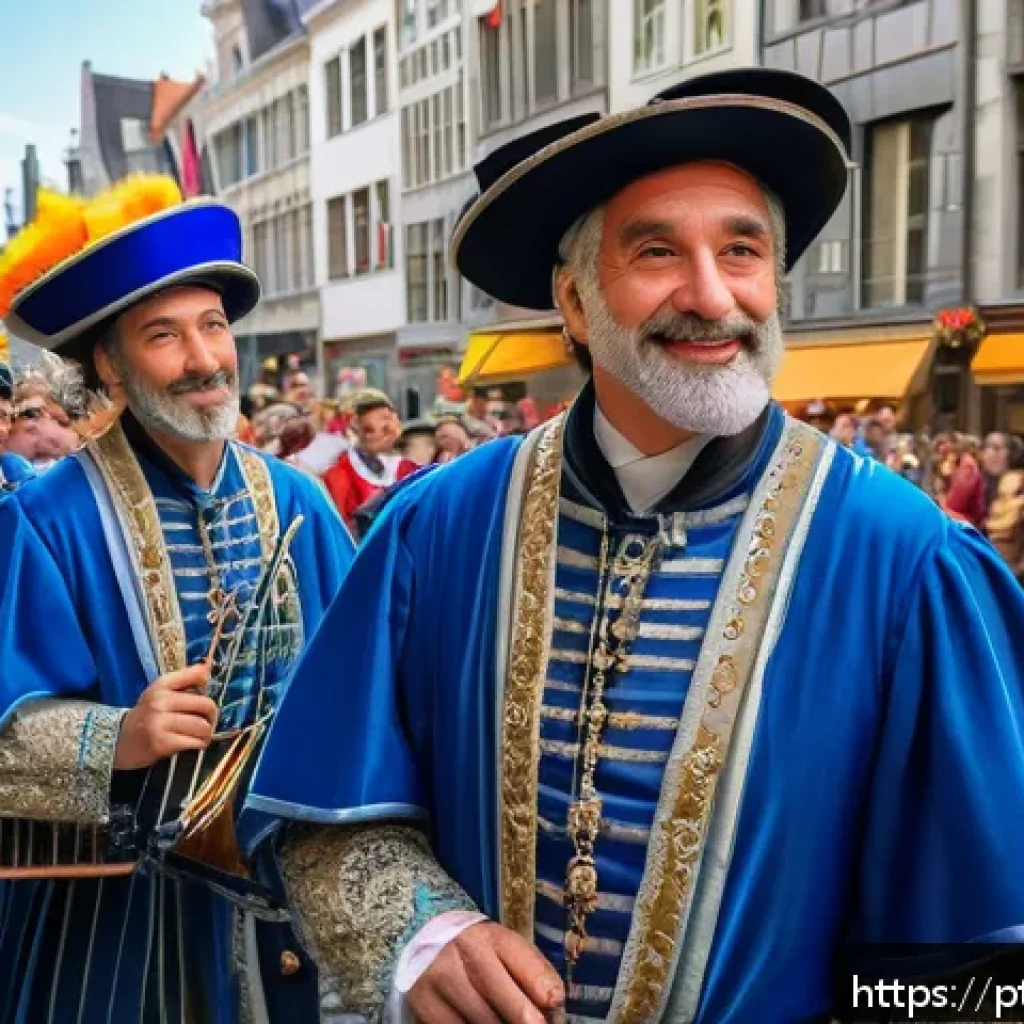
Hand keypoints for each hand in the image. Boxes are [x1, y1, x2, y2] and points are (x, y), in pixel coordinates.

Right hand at [114, 664, 218, 769]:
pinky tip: (193, 743)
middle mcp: (160, 702)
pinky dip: (199, 744)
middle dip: (212, 715)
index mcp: (161, 686)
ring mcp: (160, 723)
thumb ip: (185, 679)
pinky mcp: (162, 743)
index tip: (204, 691)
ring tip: (201, 734)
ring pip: (202, 726)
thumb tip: (208, 668)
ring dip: (207, 733)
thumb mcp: (161, 692)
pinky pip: (194, 742)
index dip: (205, 682)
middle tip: (208, 720)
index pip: (194, 675)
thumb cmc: (148, 714)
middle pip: (205, 705)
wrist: (121, 741)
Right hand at [407, 921, 563, 1023]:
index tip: (553, 1004)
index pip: (522, 962)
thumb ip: (533, 974)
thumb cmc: (480, 953)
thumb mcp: (507, 951)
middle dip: (524, 1018)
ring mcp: (442, 978)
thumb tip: (554, 1005)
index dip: (541, 988)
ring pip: (481, 1022)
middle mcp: (466, 952)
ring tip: (505, 1022)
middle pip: (502, 997)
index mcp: (494, 937)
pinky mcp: (424, 1003)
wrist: (426, 941)